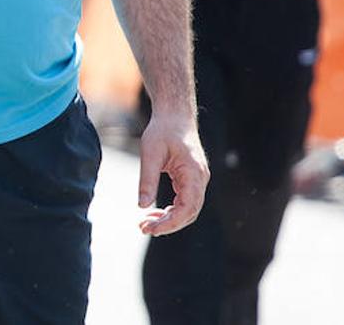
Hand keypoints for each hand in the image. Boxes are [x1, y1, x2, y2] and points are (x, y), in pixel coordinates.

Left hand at [137, 111, 208, 236]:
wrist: (174, 114)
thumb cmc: (162, 130)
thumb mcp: (150, 153)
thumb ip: (147, 180)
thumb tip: (142, 206)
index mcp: (194, 173)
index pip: (187, 208)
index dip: (171, 223)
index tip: (151, 229)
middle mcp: (200, 179)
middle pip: (189, 213)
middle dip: (167, 224)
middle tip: (143, 228)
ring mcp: (198, 179)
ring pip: (188, 209)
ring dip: (169, 218)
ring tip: (146, 223)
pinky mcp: (191, 178)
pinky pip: (185, 201)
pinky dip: (171, 209)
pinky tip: (154, 212)